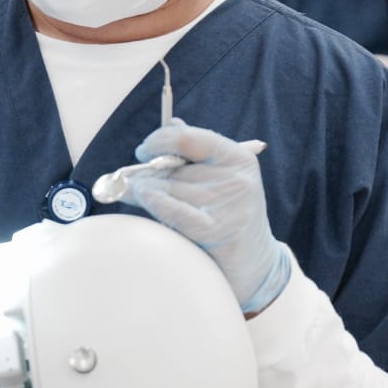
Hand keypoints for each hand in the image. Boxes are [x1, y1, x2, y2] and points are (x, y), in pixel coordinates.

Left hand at [121, 121, 290, 313]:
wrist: (256, 264)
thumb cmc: (229, 216)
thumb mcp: (222, 178)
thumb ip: (197, 152)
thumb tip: (172, 123)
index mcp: (239, 157)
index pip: (189, 138)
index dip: (158, 141)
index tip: (143, 151)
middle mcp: (237, 178)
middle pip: (174, 168)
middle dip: (147, 174)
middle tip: (130, 180)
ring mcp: (229, 204)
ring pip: (168, 189)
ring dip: (147, 193)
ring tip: (141, 196)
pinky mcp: (216, 229)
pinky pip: (171, 210)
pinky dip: (153, 204)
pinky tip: (145, 202)